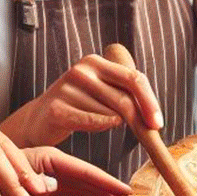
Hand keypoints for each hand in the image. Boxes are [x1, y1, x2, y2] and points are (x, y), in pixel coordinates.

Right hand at [3, 51, 163, 148]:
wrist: (39, 119)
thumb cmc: (79, 106)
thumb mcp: (103, 93)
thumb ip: (125, 95)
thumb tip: (153, 115)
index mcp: (95, 61)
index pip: (133, 78)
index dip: (150, 101)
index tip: (158, 122)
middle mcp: (81, 70)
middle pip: (124, 98)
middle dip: (140, 119)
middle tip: (148, 134)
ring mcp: (66, 88)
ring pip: (109, 114)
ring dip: (114, 124)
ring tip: (103, 123)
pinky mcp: (56, 108)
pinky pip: (91, 122)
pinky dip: (101, 127)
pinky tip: (101, 126)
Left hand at [24, 146, 132, 195]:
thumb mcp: (3, 181)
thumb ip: (23, 183)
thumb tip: (46, 189)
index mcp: (51, 158)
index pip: (83, 170)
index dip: (106, 181)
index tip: (126, 191)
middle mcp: (63, 168)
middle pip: (96, 184)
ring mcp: (67, 180)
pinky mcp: (66, 193)